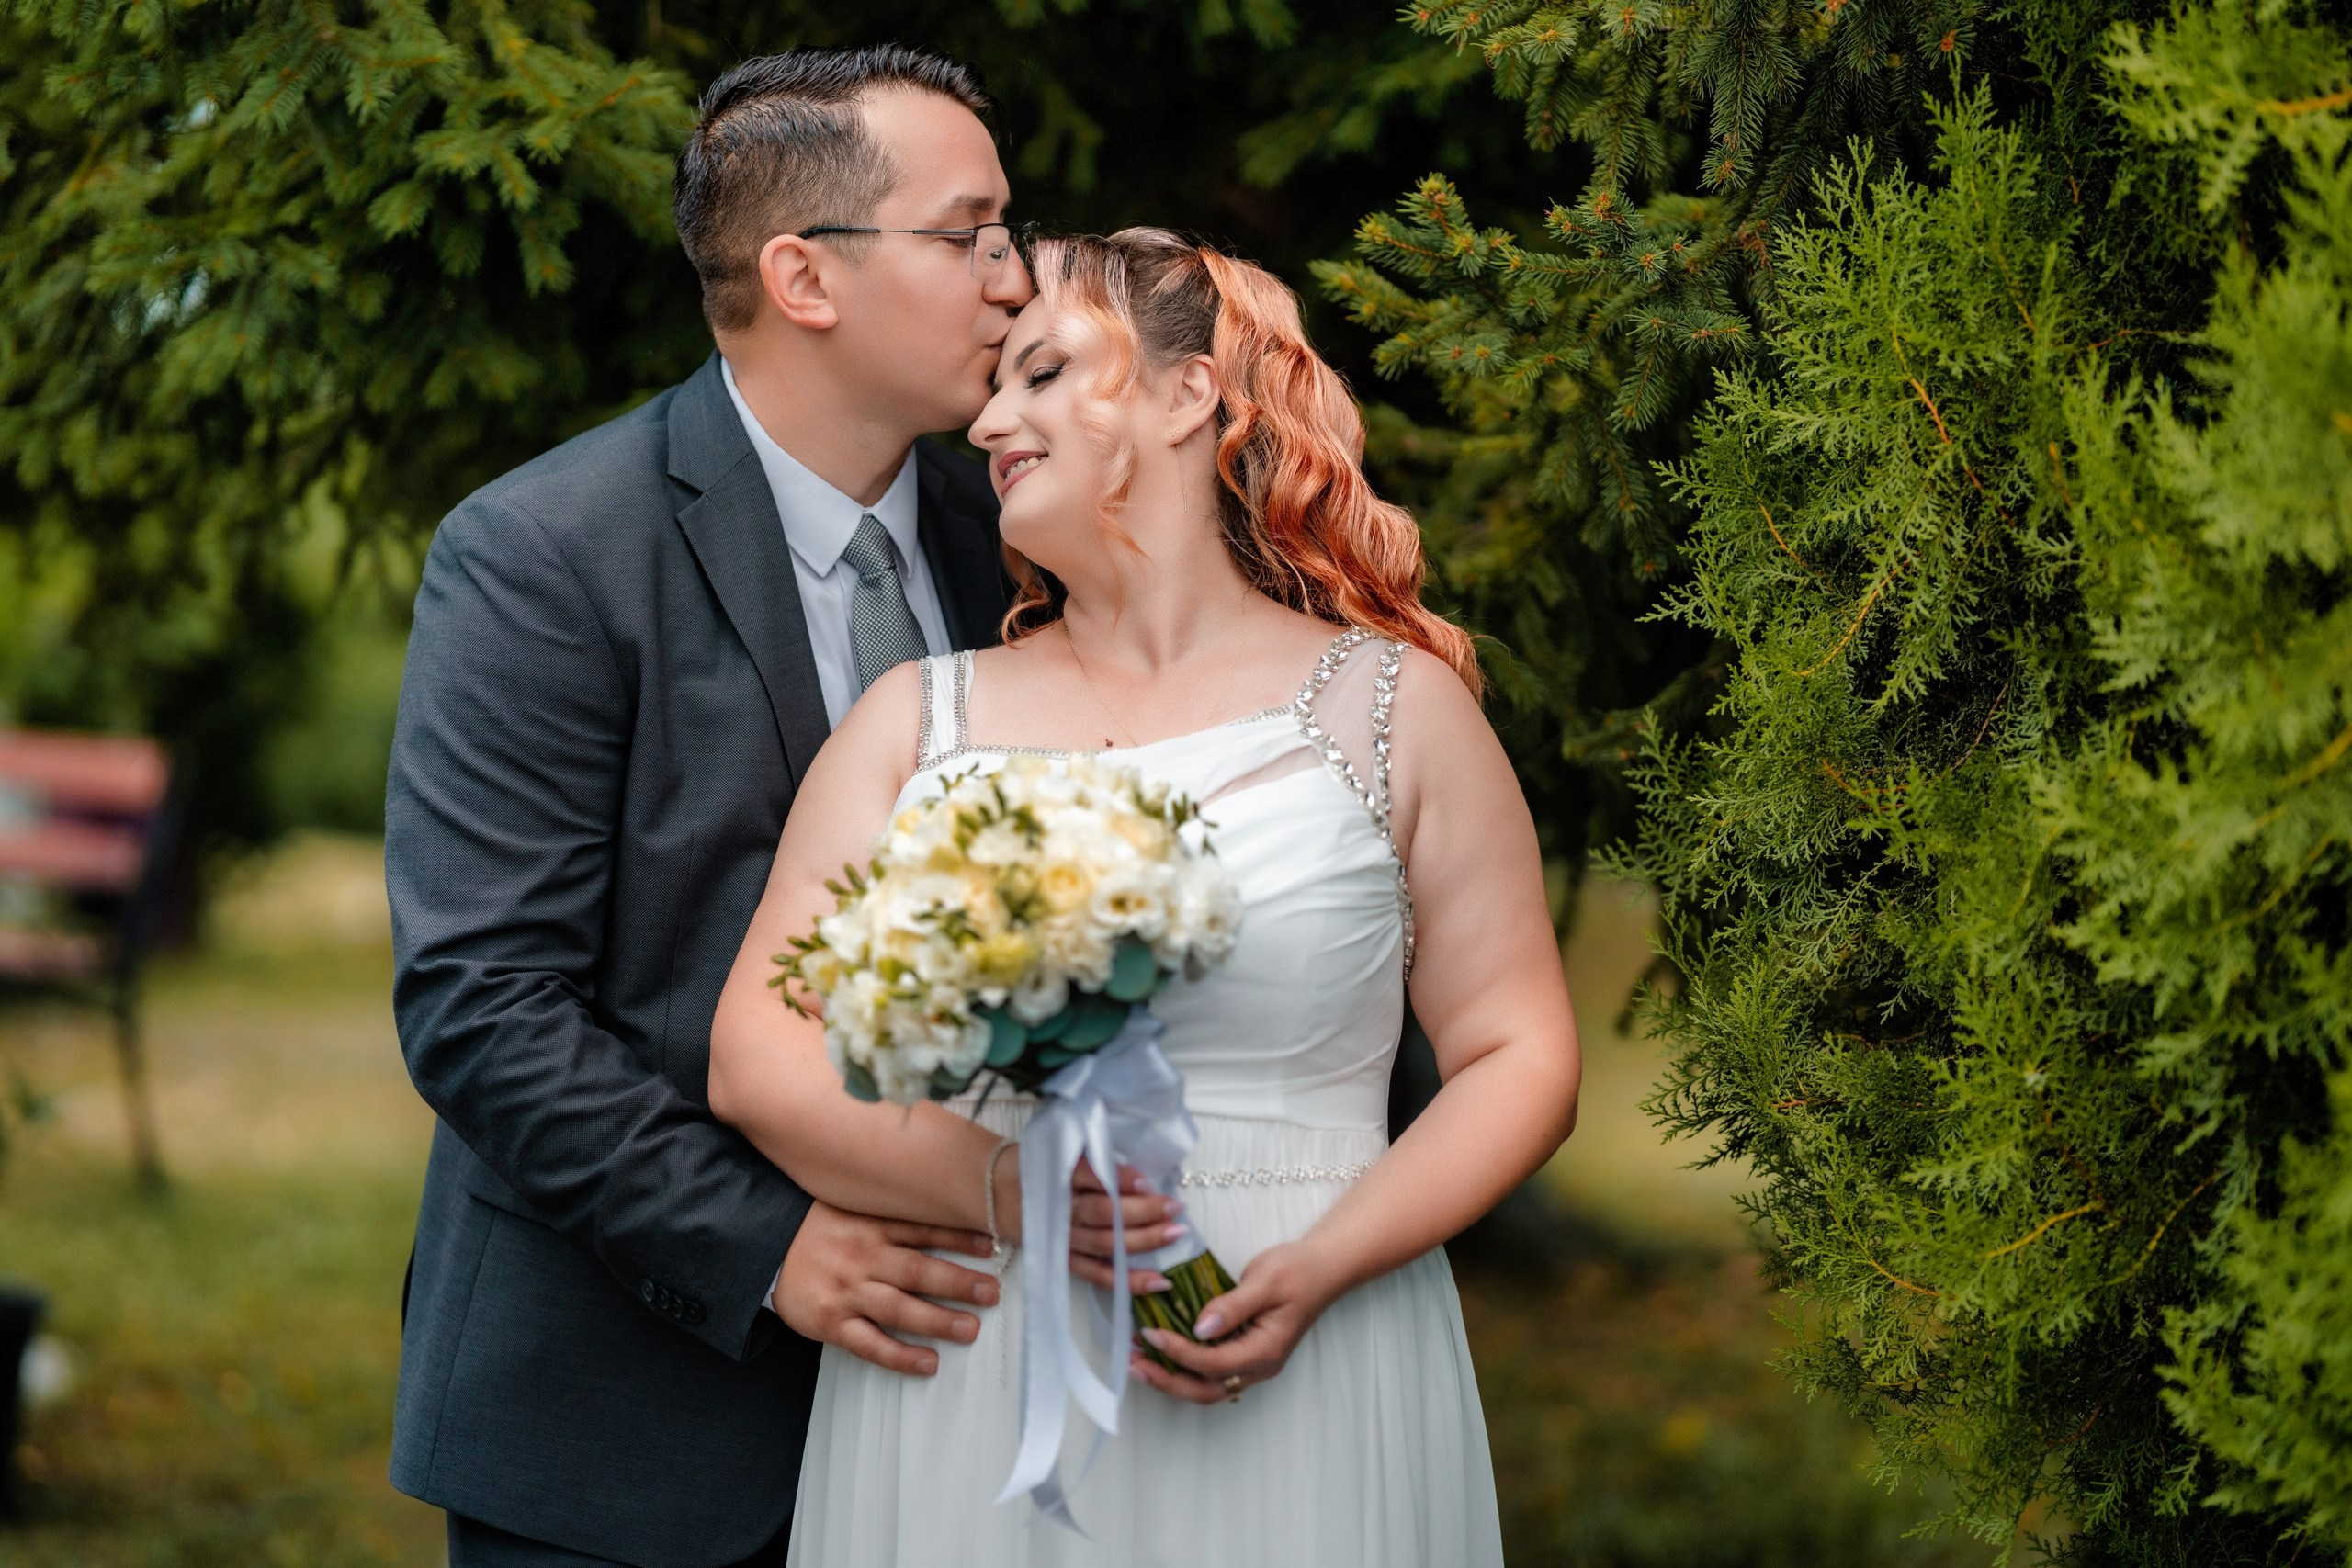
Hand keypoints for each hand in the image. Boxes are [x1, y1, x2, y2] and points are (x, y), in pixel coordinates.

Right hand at [774, 1200, 998, 1376]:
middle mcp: (863, 1258)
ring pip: (900, 1309)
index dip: (961, 1238)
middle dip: (960, 1283)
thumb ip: (892, 1213)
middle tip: (991, 1293)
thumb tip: (940, 1209)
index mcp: (871, 1226)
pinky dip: (901, 1355)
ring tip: (969, 1329)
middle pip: (919, 1271)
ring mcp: (847, 1292)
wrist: (762, 1247)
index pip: (924, 1230)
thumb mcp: (853, 1206)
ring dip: (938, 1320)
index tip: (992, 1245)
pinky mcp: (832, 1322)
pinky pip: (870, 1344)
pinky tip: (927, 1362)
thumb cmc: (816, 1228)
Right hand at [1069, 1162, 1185, 1294]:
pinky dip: (1130, 1280)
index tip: (1147, 1184)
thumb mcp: (1089, 1165)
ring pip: (1106, 1243)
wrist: (1039, 1206)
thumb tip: (1148, 1186)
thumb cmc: (1077, 1182)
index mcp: (1068, 1177)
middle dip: (1143, 1211)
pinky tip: (1159, 1281)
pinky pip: (1100, 1276)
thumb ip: (1114, 1171)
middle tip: (1174, 1207)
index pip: (1092, 1175)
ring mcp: (1066, 1239)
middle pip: (1103, 1212)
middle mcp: (1064, 1209)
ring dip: (1144, 1240)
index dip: (1121, 1180)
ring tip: (1175, 1234)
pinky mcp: (1070, 1262)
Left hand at [1125, 1240, 1343, 1404]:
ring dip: (1171, 1376)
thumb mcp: (1265, 1280)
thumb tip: (1200, 1328)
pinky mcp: (1244, 1352)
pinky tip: (1161, 1348)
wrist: (1323, 1268)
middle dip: (1166, 1380)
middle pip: (1206, 1389)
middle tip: (1132, 1363)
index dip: (1180, 1352)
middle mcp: (1258, 1365)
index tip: (1151, 1333)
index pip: (1214, 1363)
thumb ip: (1232, 1306)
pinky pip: (1210, 1370)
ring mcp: (1252, 1362)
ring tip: (1137, 1360)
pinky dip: (1183, 1365)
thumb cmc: (1298, 1270)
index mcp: (1265, 1351)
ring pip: (1206, 1385)